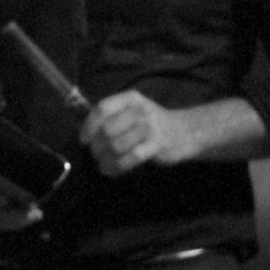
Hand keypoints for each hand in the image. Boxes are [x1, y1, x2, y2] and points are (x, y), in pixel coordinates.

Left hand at [79, 89, 198, 175]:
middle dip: (97, 146)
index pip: (102, 109)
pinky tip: (110, 170)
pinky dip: (116, 166)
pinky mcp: (157, 145)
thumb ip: (112, 116)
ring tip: (102, 164)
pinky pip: (129, 158)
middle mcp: (139, 110)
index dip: (89, 126)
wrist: (186, 131)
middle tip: (95, 154)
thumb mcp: (133, 111)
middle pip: (107, 130)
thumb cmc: (151, 123)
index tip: (84, 140)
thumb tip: (83, 131)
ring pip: (116, 146)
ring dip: (104, 159)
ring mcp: (150, 127)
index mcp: (130, 99)